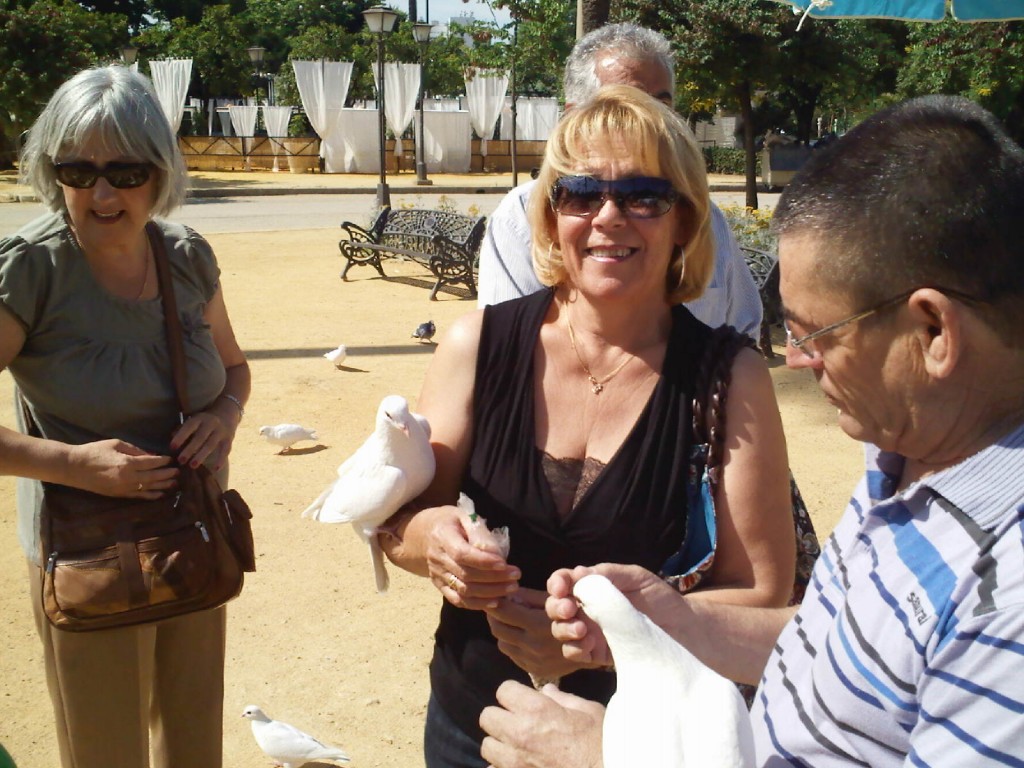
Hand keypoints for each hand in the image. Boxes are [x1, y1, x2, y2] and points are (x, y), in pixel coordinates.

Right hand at [66, 439, 177, 498]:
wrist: (74, 467)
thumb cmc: (94, 451)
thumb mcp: (116, 444)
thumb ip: (135, 450)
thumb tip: (150, 455)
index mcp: (127, 463)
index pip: (151, 462)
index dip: (163, 461)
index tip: (171, 459)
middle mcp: (128, 477)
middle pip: (153, 477)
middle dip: (167, 474)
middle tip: (178, 472)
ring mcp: (123, 488)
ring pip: (148, 488)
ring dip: (162, 485)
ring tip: (174, 483)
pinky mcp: (118, 494)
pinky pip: (138, 496)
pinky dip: (150, 495)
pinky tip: (160, 494)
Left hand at [170, 402, 237, 471]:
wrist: (227, 413)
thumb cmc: (204, 420)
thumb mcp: (194, 420)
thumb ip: (183, 430)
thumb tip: (172, 444)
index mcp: (199, 418)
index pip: (189, 427)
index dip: (181, 436)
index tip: (172, 447)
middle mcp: (211, 423)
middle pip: (200, 437)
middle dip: (190, 449)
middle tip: (181, 461)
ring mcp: (221, 431)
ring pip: (211, 444)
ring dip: (201, 455)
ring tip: (192, 466)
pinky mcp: (229, 439)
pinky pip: (225, 450)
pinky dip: (221, 460)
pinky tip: (215, 469)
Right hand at [415, 504, 520, 610]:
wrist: (422, 534)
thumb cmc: (450, 522)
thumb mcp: (464, 516)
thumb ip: (480, 532)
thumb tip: (496, 554)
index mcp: (442, 536)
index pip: (462, 554)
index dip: (484, 562)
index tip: (504, 564)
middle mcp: (437, 558)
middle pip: (466, 574)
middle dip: (494, 578)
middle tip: (516, 576)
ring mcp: (437, 575)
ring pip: (464, 590)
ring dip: (490, 592)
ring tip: (511, 588)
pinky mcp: (439, 586)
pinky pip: (458, 600)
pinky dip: (477, 604)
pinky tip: (495, 601)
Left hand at [480, 681, 604, 767]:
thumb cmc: (603, 743)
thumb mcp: (589, 712)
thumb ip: (564, 699)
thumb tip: (547, 692)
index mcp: (537, 710)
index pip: (503, 690)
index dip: (513, 694)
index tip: (523, 701)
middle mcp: (520, 734)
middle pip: (487, 717)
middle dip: (501, 716)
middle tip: (517, 722)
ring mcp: (515, 762)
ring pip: (487, 746)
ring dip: (499, 744)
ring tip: (516, 747)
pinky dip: (503, 767)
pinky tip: (522, 765)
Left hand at [486, 587, 591, 680]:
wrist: (597, 647)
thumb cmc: (577, 615)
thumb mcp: (556, 601)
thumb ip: (529, 596)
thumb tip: (507, 592)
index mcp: (537, 624)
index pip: (502, 611)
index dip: (496, 601)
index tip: (495, 595)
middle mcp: (532, 645)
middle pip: (497, 628)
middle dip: (494, 615)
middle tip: (496, 606)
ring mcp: (533, 660)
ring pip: (502, 643)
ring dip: (502, 630)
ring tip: (507, 620)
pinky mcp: (534, 669)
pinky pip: (512, 655)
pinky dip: (511, 643)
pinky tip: (518, 634)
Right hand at [547, 564, 680, 667]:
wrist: (686, 630)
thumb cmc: (661, 599)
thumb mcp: (637, 577)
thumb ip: (608, 574)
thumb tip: (577, 573)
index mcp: (593, 588)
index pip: (564, 582)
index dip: (557, 582)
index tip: (562, 586)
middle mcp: (587, 610)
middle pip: (555, 607)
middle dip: (556, 607)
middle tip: (569, 609)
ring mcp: (591, 634)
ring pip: (560, 632)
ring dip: (564, 629)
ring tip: (582, 629)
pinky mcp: (598, 656)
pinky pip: (575, 654)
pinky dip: (575, 649)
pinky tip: (589, 644)